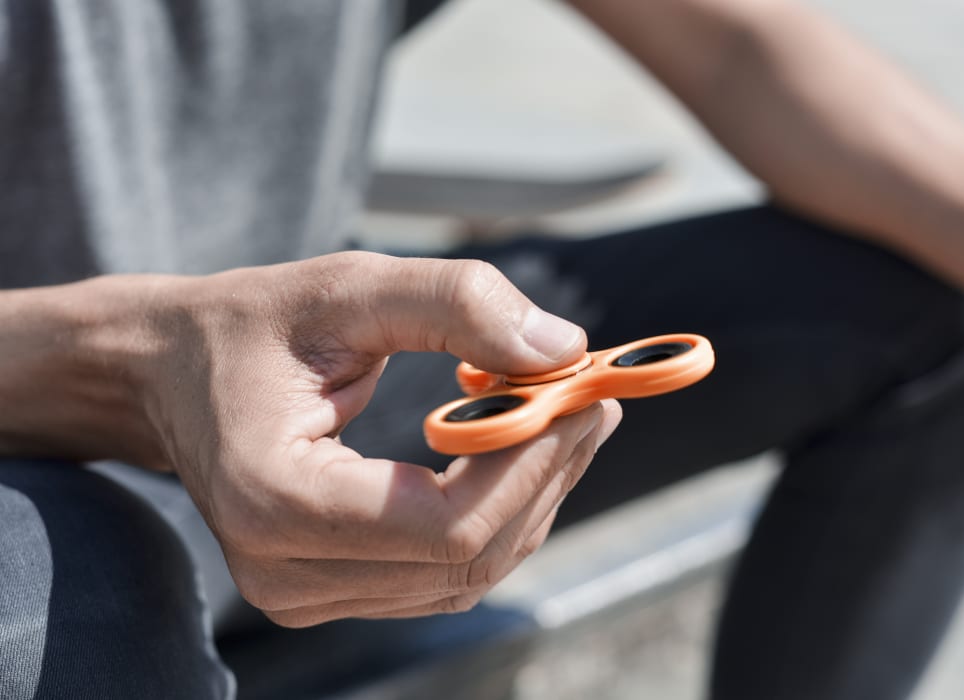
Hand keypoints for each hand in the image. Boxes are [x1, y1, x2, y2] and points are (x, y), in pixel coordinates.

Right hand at [142, 252, 620, 625]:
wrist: (172, 374)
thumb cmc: (250, 327)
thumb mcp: (346, 287)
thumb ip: (454, 305)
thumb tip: (561, 350)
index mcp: (274, 500)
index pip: (446, 525)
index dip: (531, 464)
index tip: (581, 396)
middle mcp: (285, 572)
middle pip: (468, 557)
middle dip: (546, 474)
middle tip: (590, 399)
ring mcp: (305, 596)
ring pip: (468, 574)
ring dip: (532, 496)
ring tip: (560, 414)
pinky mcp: (330, 592)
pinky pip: (445, 574)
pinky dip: (497, 515)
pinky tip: (515, 453)